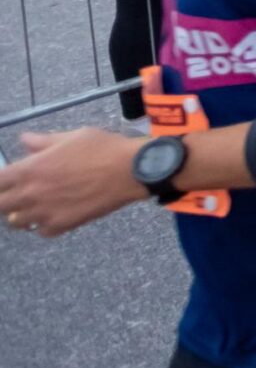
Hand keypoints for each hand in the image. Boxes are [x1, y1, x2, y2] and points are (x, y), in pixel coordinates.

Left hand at [0, 127, 146, 236]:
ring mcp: (45, 212)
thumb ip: (43, 141)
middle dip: (5, 199)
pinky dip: (42, 225)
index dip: (0, 181)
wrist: (130, 170)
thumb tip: (25, 139)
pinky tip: (53, 215)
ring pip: (16, 221)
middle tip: (16, 194)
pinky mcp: (62, 225)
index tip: (7, 179)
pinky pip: (40, 231)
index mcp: (30, 168)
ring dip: (20, 213)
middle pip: (0, 205)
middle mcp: (31, 193)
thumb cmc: (103, 148)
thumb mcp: (72, 136)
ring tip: (33, 206)